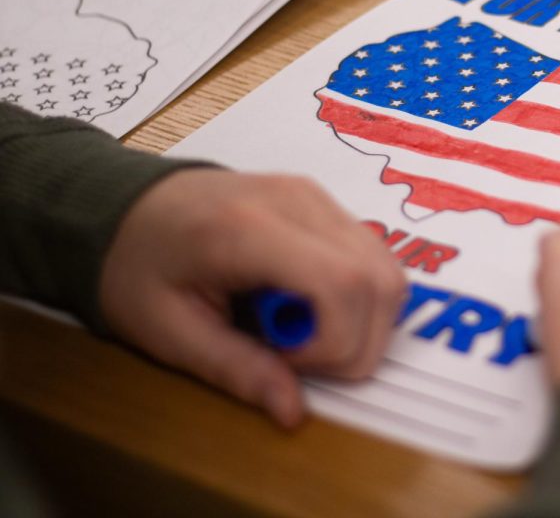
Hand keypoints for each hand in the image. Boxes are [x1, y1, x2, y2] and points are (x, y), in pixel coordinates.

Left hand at [100, 169, 406, 428]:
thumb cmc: (135, 267)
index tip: (287, 362)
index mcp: (249, 229)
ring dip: (362, 321)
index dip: (334, 342)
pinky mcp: (325, 202)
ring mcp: (317, 197)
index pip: (343, 284)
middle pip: (379, 281)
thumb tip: (293, 411)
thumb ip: (236, 369)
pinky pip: (374, 258)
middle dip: (356, 342)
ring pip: (388, 271)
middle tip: (297, 357)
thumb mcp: (167, 331)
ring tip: (301, 332)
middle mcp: (298, 202)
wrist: (122, 206)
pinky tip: (308, 307)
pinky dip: (358, 298)